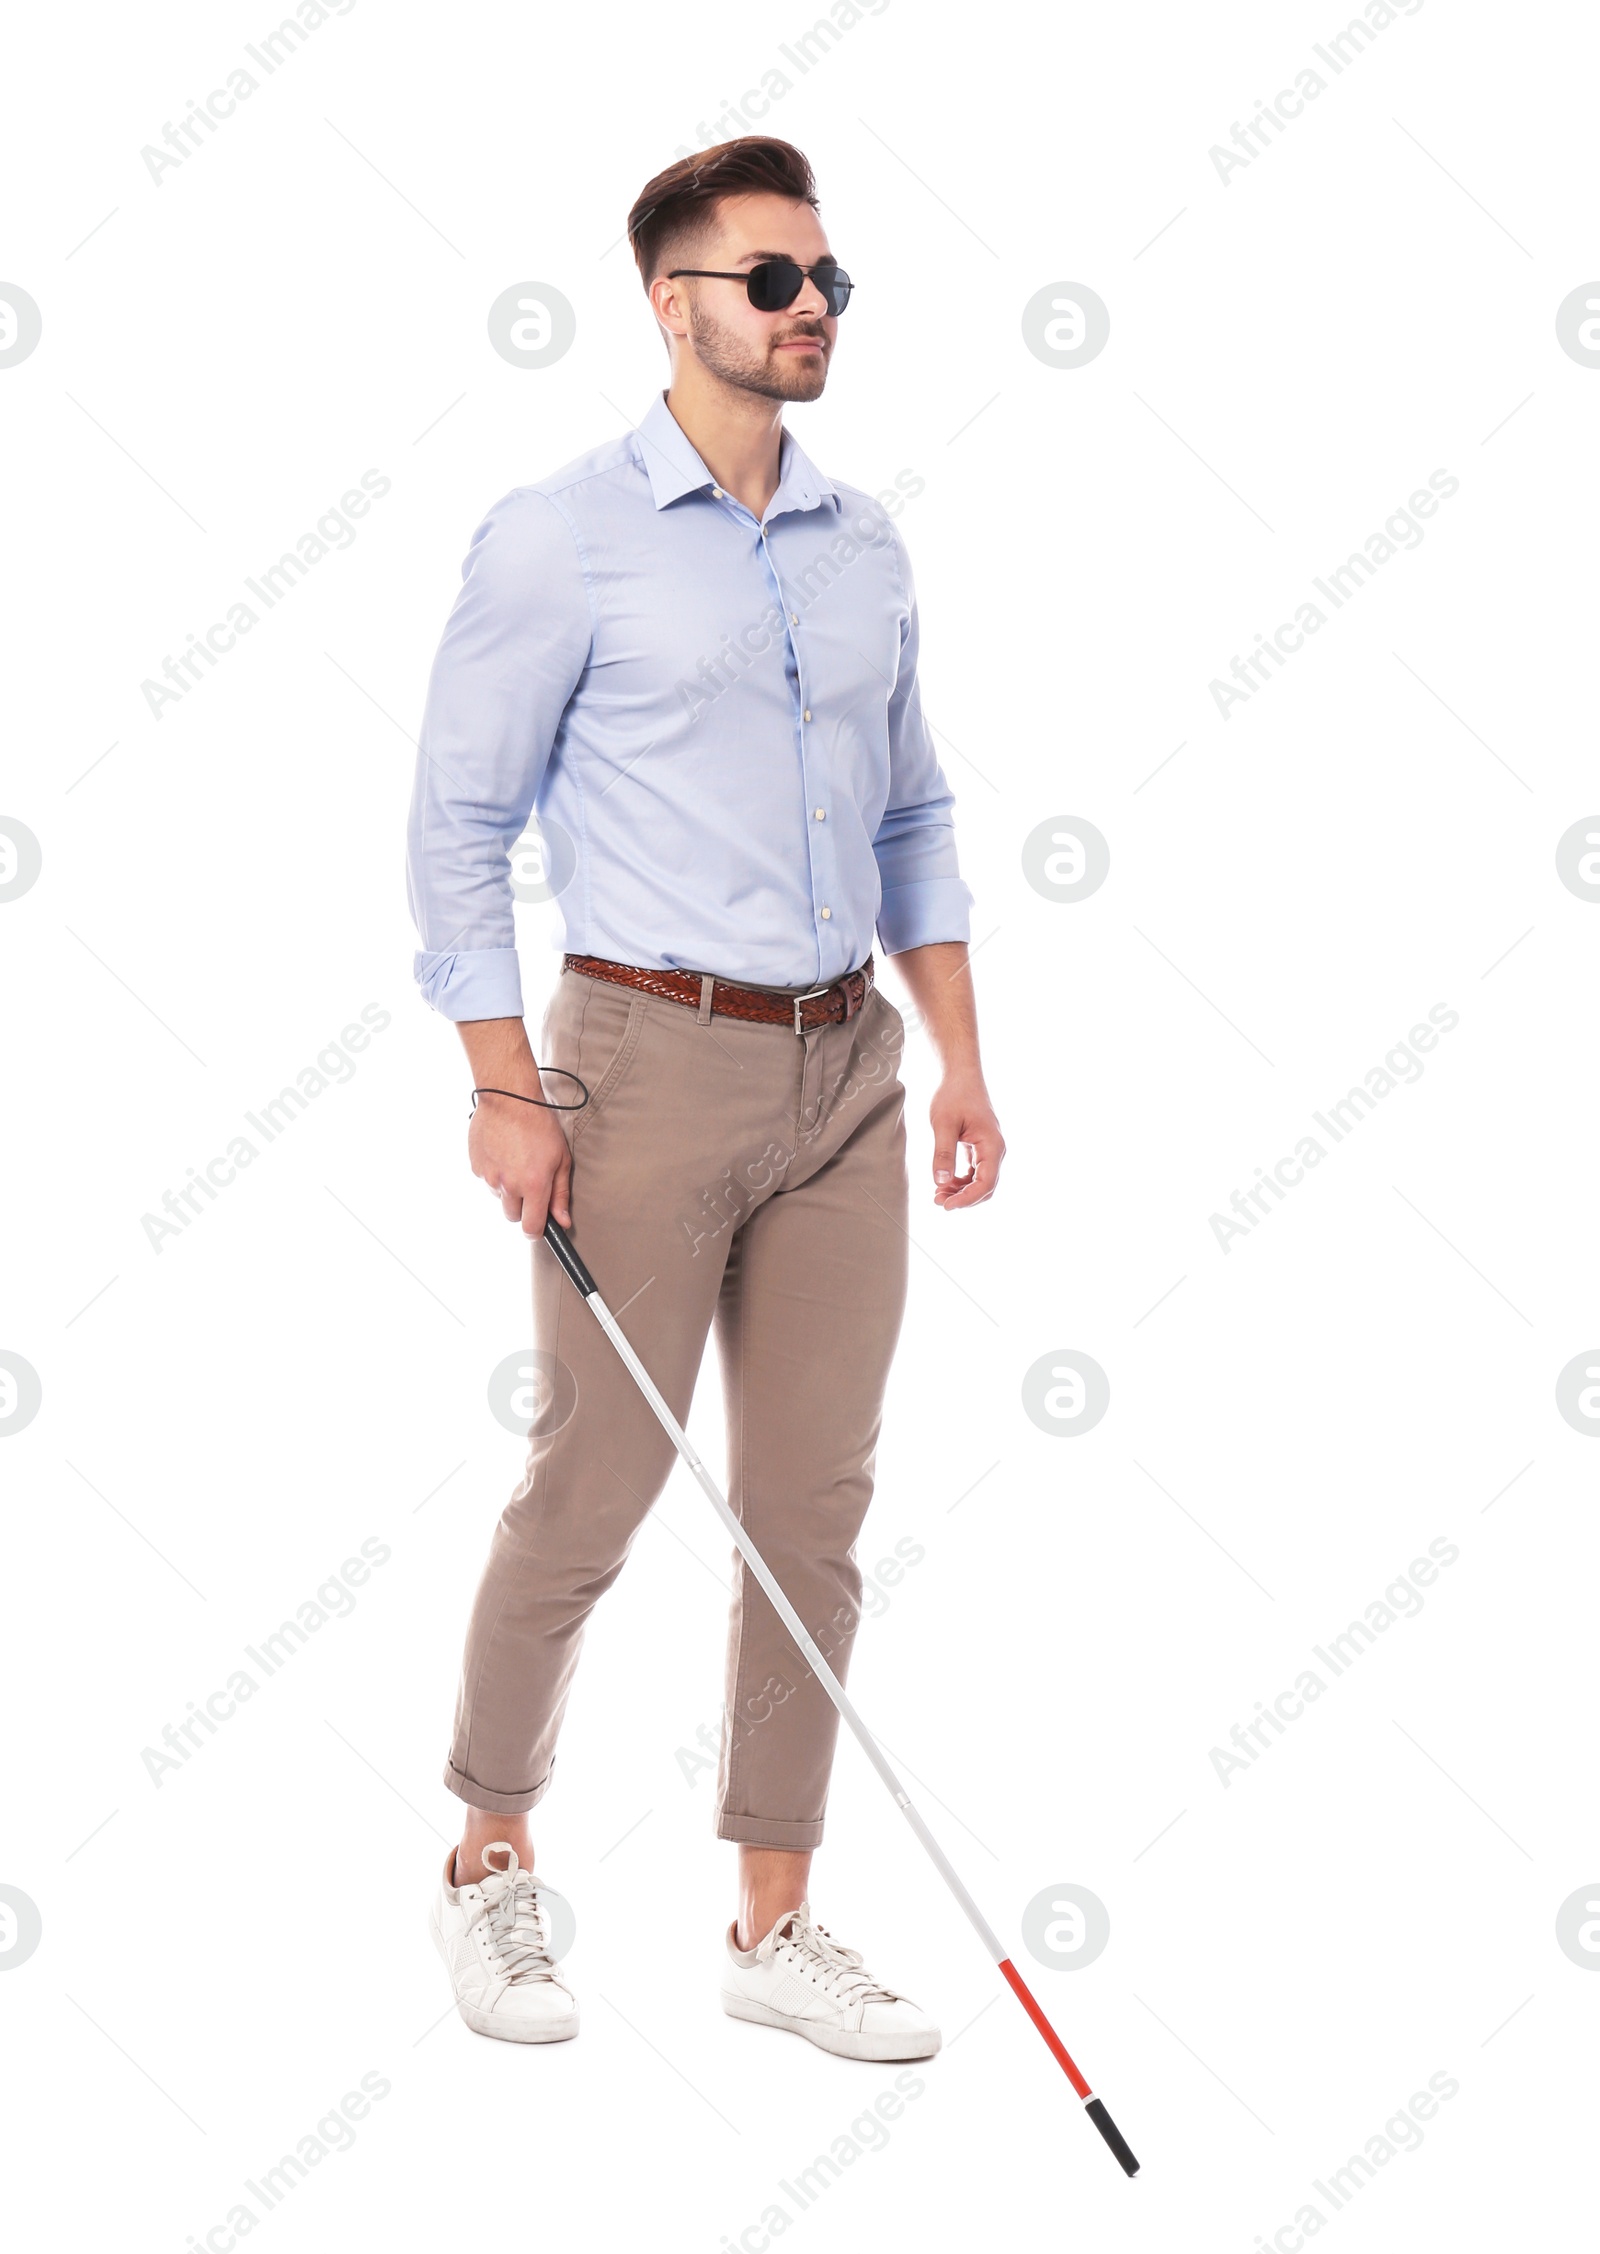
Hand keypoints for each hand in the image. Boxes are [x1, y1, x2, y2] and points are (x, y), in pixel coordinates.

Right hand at [468, 1094, 572, 1237]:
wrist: (509, 1097)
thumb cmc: (540, 1125)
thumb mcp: (561, 1159)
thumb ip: (561, 1194)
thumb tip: (563, 1222)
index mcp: (533, 1185)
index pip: (531, 1228)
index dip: (536, 1232)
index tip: (539, 1227)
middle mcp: (508, 1185)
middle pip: (513, 1216)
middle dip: (522, 1207)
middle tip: (530, 1183)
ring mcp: (489, 1176)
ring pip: (499, 1197)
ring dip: (507, 1188)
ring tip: (517, 1160)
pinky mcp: (476, 1166)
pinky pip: (486, 1180)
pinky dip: (495, 1172)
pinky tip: (503, 1153)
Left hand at [930, 1073, 1004, 1208]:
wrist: (960, 1075)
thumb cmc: (954, 1095)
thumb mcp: (943, 1124)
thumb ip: (943, 1153)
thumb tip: (941, 1183)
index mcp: (992, 1145)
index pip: (985, 1183)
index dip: (967, 1199)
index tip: (946, 1205)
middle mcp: (995, 1150)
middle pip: (986, 1187)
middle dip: (964, 1198)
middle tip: (938, 1201)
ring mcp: (989, 1149)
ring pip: (980, 1181)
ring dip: (962, 1191)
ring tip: (938, 1194)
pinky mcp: (980, 1147)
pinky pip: (975, 1172)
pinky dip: (962, 1181)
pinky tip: (945, 1182)